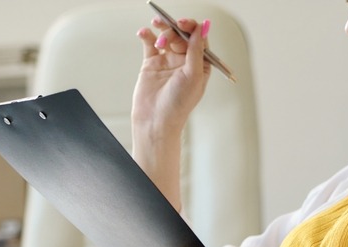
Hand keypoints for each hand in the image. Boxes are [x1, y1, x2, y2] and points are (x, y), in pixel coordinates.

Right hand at [132, 17, 211, 137]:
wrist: (156, 121)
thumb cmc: (178, 106)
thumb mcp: (194, 75)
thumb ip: (197, 50)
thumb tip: (202, 28)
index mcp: (200, 64)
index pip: (198, 38)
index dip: (191, 27)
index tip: (182, 24)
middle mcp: (184, 61)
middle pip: (182, 34)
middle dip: (175, 30)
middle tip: (169, 34)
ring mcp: (168, 61)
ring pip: (166, 36)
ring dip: (162, 29)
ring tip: (157, 31)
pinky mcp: (152, 63)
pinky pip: (150, 44)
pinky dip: (147, 35)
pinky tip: (144, 32)